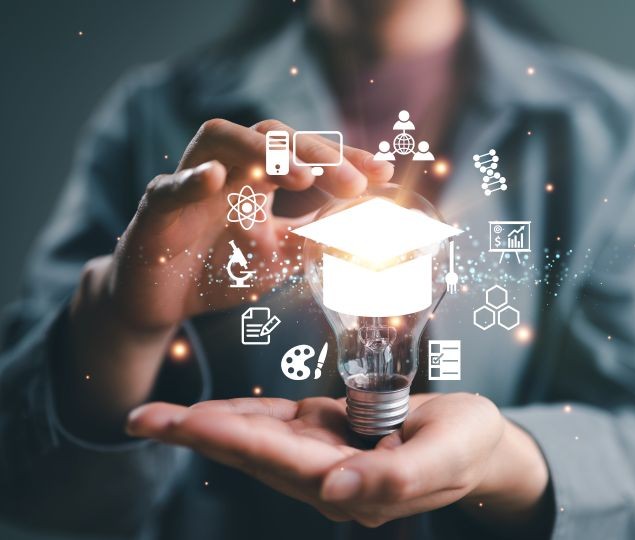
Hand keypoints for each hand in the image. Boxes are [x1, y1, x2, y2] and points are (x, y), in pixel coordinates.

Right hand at [60, 119, 392, 437]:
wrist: (163, 304)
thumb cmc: (221, 270)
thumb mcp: (282, 254)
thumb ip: (317, 236)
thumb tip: (368, 226)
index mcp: (260, 177)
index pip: (306, 152)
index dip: (345, 159)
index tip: (383, 173)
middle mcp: (228, 168)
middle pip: (273, 136)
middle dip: (317, 155)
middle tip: (354, 184)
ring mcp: (191, 183)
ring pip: (222, 138)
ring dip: (265, 153)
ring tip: (303, 177)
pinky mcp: (156, 208)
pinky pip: (170, 185)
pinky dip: (193, 178)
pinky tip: (218, 179)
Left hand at [127, 393, 550, 531]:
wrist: (477, 443)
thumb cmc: (468, 446)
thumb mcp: (446, 456)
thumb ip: (394, 479)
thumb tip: (335, 495)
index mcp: (353, 486)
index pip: (281, 462)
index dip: (232, 440)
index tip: (186, 424)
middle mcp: (328, 477)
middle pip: (253, 456)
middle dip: (198, 436)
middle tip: (142, 419)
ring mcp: (325, 457)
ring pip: (256, 441)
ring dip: (209, 426)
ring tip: (156, 416)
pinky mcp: (328, 435)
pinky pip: (279, 424)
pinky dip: (245, 414)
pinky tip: (214, 408)